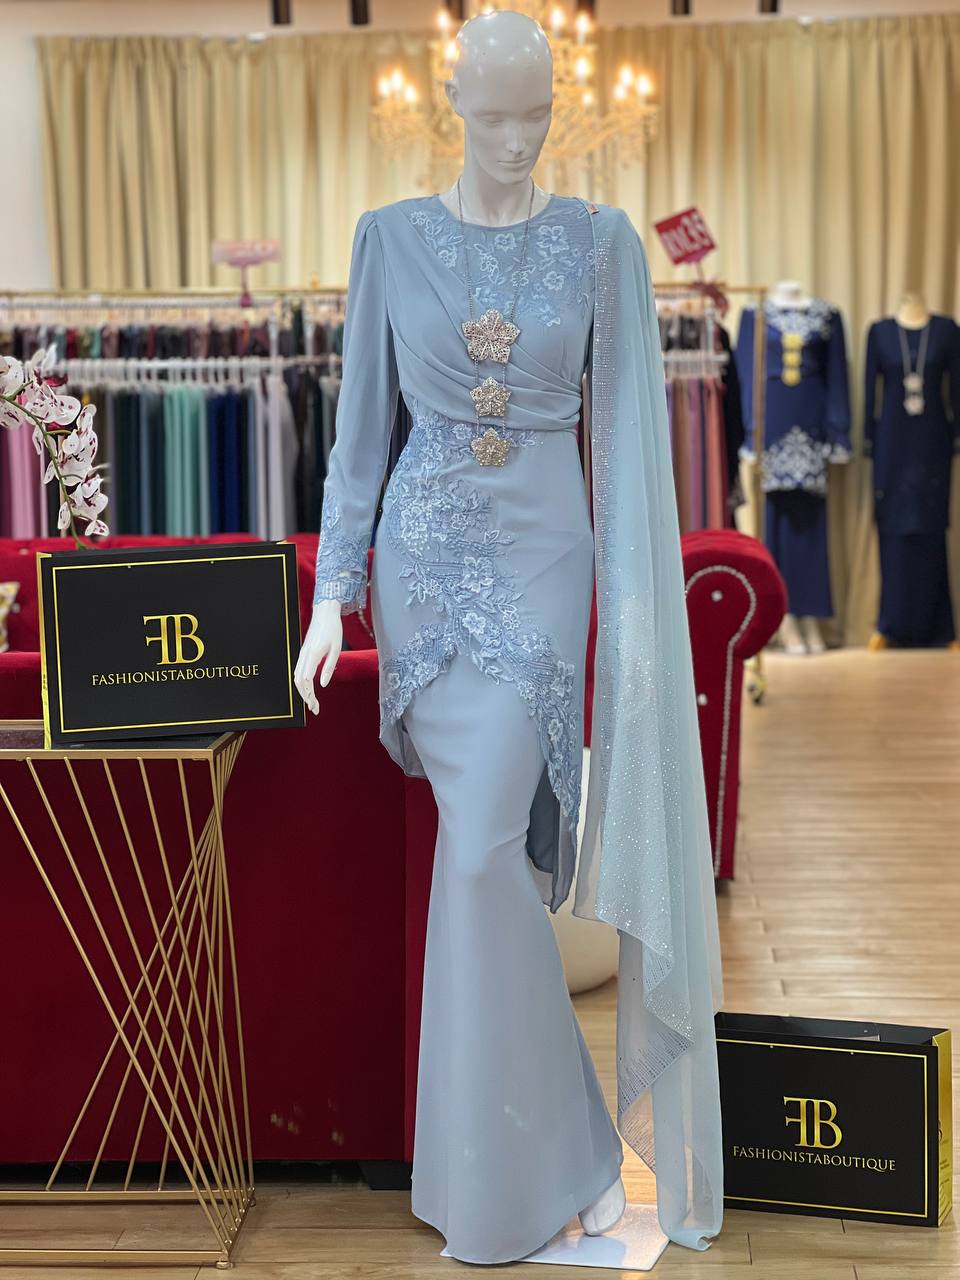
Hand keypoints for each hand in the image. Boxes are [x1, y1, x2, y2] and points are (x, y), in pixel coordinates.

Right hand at [294, 599, 343, 714]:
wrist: (324, 613)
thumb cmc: (333, 629)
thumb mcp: (336, 649)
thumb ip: (329, 667)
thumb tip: (322, 685)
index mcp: (312, 655)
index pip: (306, 681)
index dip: (309, 696)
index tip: (315, 706)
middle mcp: (304, 655)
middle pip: (298, 682)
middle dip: (305, 697)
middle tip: (314, 708)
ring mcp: (302, 654)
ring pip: (296, 677)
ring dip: (303, 691)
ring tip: (312, 702)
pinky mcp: (303, 653)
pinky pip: (298, 671)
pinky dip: (302, 683)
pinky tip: (309, 689)